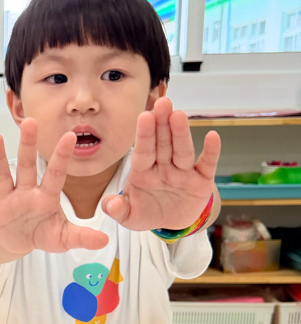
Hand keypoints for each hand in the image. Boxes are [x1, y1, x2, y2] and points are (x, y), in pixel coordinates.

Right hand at [0, 118, 108, 254]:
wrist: (19, 243)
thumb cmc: (43, 233)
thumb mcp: (63, 238)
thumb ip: (81, 236)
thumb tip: (104, 241)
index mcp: (46, 197)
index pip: (55, 174)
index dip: (62, 157)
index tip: (70, 136)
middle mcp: (26, 193)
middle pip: (27, 166)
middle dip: (28, 146)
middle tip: (30, 121)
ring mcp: (7, 201)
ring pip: (3, 177)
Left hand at [102, 97, 220, 230]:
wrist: (170, 222)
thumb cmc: (147, 212)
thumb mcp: (130, 216)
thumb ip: (118, 209)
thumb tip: (109, 205)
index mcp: (143, 171)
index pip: (143, 151)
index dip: (144, 134)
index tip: (144, 116)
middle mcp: (163, 166)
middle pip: (163, 143)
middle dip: (162, 123)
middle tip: (162, 102)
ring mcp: (183, 172)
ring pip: (182, 150)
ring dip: (181, 133)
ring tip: (179, 114)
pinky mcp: (201, 180)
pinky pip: (207, 164)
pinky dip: (211, 151)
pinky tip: (213, 136)